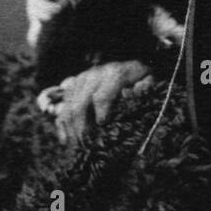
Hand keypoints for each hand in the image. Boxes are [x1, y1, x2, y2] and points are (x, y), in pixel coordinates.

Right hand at [37, 60, 151, 145]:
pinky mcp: (73, 86)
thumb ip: (145, 87)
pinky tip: (65, 141)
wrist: (129, 63)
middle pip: (80, 104)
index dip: (100, 114)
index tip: (102, 127)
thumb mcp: (148, 79)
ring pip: (68, 107)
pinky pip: (62, 106)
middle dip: (81, 128)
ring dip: (71, 129)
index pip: (101, 96)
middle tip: (86, 147)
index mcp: (114, 74)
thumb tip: (137, 94)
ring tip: (77, 147)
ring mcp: (81, 80)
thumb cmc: (139, 76)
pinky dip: (62, 125)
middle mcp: (94, 75)